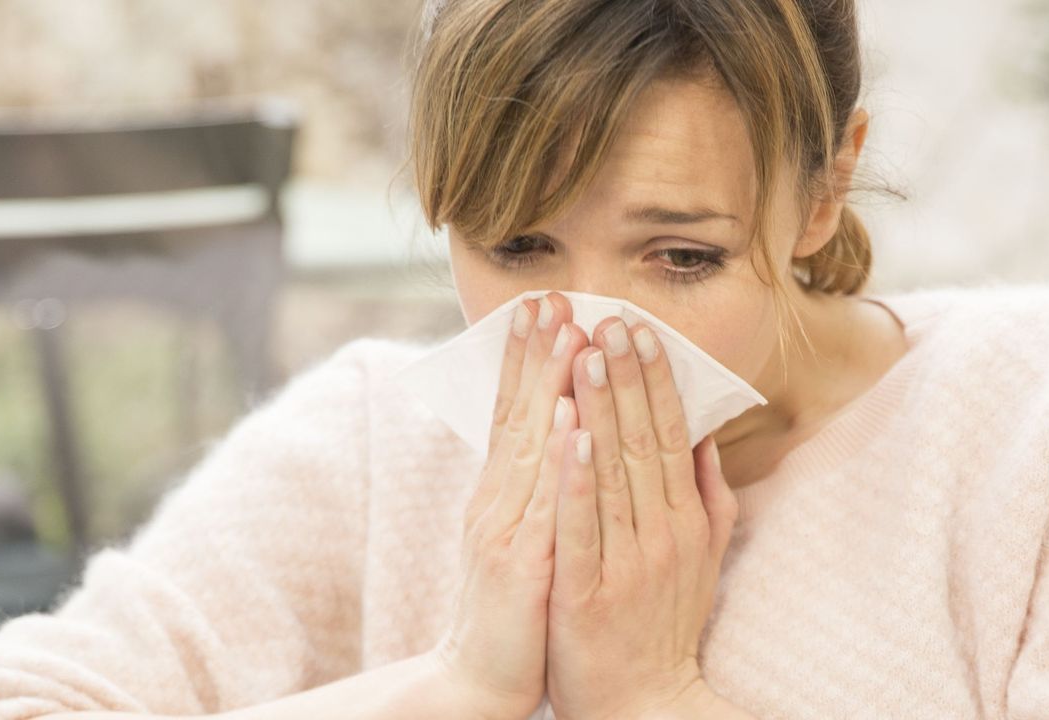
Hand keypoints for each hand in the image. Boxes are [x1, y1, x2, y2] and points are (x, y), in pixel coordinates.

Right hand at [433, 291, 590, 719]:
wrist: (479, 680)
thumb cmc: (516, 608)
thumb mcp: (526, 537)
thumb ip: (543, 488)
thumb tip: (566, 435)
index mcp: (504, 494)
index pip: (518, 411)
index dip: (530, 358)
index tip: (548, 306)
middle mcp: (497, 501)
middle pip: (517, 413)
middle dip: (535, 352)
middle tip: (552, 295)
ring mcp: (505, 530)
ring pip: (529, 445)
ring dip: (546, 386)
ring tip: (566, 334)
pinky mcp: (521, 565)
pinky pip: (543, 504)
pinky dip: (555, 458)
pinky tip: (568, 419)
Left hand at [545, 317, 739, 719]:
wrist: (642, 703)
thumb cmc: (665, 622)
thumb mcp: (703, 557)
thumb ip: (707, 494)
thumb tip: (702, 432)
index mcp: (686, 520)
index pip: (669, 433)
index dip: (653, 379)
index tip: (638, 329)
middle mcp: (662, 533)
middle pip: (641, 440)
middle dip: (623, 376)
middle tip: (607, 319)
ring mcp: (626, 560)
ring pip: (611, 472)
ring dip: (598, 409)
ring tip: (583, 354)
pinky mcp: (587, 590)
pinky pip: (582, 526)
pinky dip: (577, 478)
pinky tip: (570, 434)